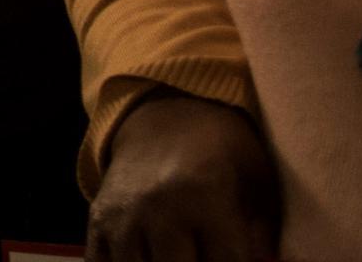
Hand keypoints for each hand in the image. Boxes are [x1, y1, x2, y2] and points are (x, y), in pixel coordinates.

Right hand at [85, 94, 276, 261]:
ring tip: (178, 253)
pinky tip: (148, 258)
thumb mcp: (259, 183)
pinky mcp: (98, 220)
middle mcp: (158, 210)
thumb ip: (263, 236)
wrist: (167, 114)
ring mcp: (122, 216)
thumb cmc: (225, 154)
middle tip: (204, 254)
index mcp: (206, 199)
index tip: (236, 256)